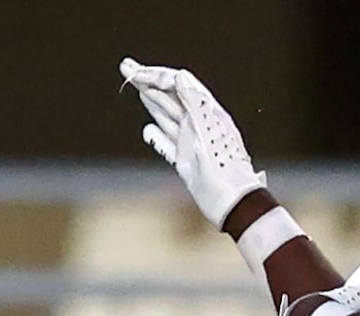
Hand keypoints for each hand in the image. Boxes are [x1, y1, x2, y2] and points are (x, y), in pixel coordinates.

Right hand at [119, 59, 263, 228]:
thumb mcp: (208, 130)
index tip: (136, 72)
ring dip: (152, 100)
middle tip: (127, 67)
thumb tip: (180, 76)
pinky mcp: (186, 162)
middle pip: (170, 96)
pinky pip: (167, 145)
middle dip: (149, 81)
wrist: (232, 203)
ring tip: (137, 86)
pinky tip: (147, 130)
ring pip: (167, 115)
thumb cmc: (225, 168)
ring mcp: (191, 142)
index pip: (178, 84)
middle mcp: (198, 123)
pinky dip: (157, 137)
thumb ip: (194, 102)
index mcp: (206, 111)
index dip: (157, 75)